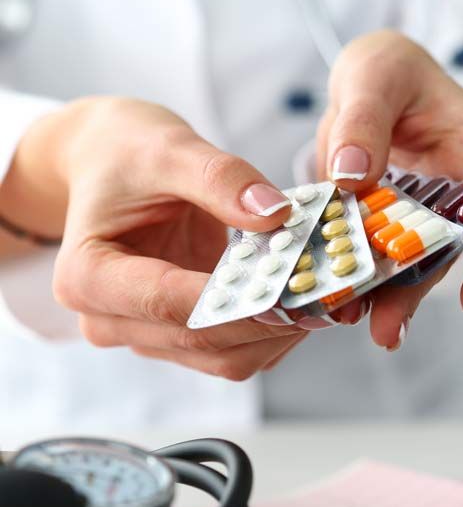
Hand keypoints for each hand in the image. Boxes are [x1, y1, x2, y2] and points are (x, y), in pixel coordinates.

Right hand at [16, 97, 328, 378]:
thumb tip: (275, 213)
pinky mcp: (181, 331)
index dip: (235, 302)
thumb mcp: (169, 149)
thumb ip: (220, 179)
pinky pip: (234, 347)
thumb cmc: (127, 154)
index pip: (167, 301)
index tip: (295, 287)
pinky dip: (272, 330)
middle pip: (203, 342)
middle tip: (329, 291)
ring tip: (323, 293)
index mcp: (88, 276)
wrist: (113, 165)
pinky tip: (301, 297)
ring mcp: (148, 331)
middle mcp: (111, 319)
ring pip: (225, 357)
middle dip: (269, 320)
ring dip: (278, 332)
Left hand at [316, 30, 462, 347]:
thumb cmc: (385, 67)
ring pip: (405, 259)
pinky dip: (355, 272)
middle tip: (386, 331)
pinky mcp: (379, 216)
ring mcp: (412, 207)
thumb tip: (352, 175)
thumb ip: (364, 119)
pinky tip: (334, 295)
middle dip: (416, 293)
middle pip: (443, 251)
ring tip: (353, 321)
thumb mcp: (374, 76)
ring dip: (382, 294)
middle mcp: (448, 189)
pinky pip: (370, 249)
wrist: (363, 80)